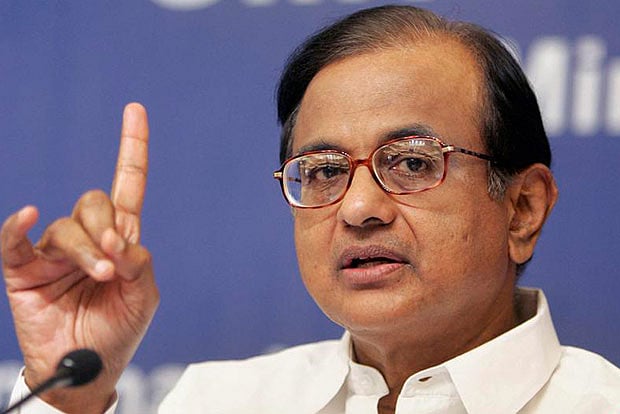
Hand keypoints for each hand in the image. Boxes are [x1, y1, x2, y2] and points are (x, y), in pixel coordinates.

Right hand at [1, 103, 158, 412]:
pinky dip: (18, 227)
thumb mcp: (143, 296)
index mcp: (119, 239)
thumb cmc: (118, 331)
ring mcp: (54, 252)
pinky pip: (14, 240)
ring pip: (66, 226)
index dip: (132, 148)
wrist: (88, 369)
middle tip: (114, 263)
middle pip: (94, 202)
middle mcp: (87, 239)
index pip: (127, 185)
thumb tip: (121, 239)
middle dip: (106, 229)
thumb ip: (139, 262)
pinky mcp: (24, 270)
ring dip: (85, 249)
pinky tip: (27, 216)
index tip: (135, 110)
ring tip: (98, 276)